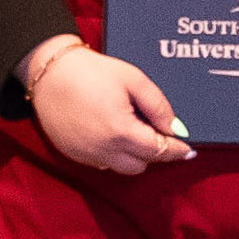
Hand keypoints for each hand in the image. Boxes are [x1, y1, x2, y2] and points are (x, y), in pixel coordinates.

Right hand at [23, 36, 188, 176]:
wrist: (49, 72)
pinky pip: (102, 162)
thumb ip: (158, 105)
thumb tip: (176, 128)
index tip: (189, 149)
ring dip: (134, 156)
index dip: (177, 150)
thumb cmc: (90, 71)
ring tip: (134, 132)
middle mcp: (103, 149)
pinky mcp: (73, 154)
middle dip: (155, 153)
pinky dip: (113, 153)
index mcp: (121, 131)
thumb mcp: (132, 79)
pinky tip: (111, 132)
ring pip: (122, 168)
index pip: (159, 151)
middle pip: (143, 164)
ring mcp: (86, 155)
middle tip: (159, 133)